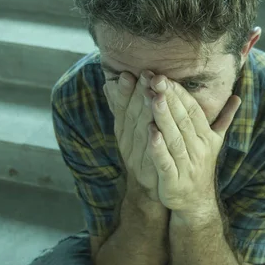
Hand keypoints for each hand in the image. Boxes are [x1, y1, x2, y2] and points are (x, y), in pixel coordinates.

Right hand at [103, 70, 160, 201]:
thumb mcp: (130, 131)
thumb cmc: (143, 154)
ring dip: (146, 113)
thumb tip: (110, 84)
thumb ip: (122, 108)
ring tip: (152, 95)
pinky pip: (150, 156)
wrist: (149, 191)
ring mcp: (137, 158)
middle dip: (138, 95)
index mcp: (124, 131)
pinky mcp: (148, 172)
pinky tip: (154, 131)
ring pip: (141, 132)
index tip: (128, 74)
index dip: (125, 92)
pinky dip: (151, 143)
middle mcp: (128, 143)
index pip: (123, 108)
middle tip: (145, 76)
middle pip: (133, 116)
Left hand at [146, 75, 241, 216]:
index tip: (164, 76)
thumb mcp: (215, 141)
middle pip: (183, 120)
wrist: (196, 202)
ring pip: (174, 138)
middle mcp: (199, 149)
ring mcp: (187, 165)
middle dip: (169, 99)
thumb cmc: (200, 165)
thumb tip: (237, 97)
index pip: (192, 110)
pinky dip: (158, 148)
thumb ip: (224, 118)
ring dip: (163, 118)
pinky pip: (166, 162)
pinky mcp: (174, 181)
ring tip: (152, 98)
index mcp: (206, 136)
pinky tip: (149, 133)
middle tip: (155, 79)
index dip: (179, 93)